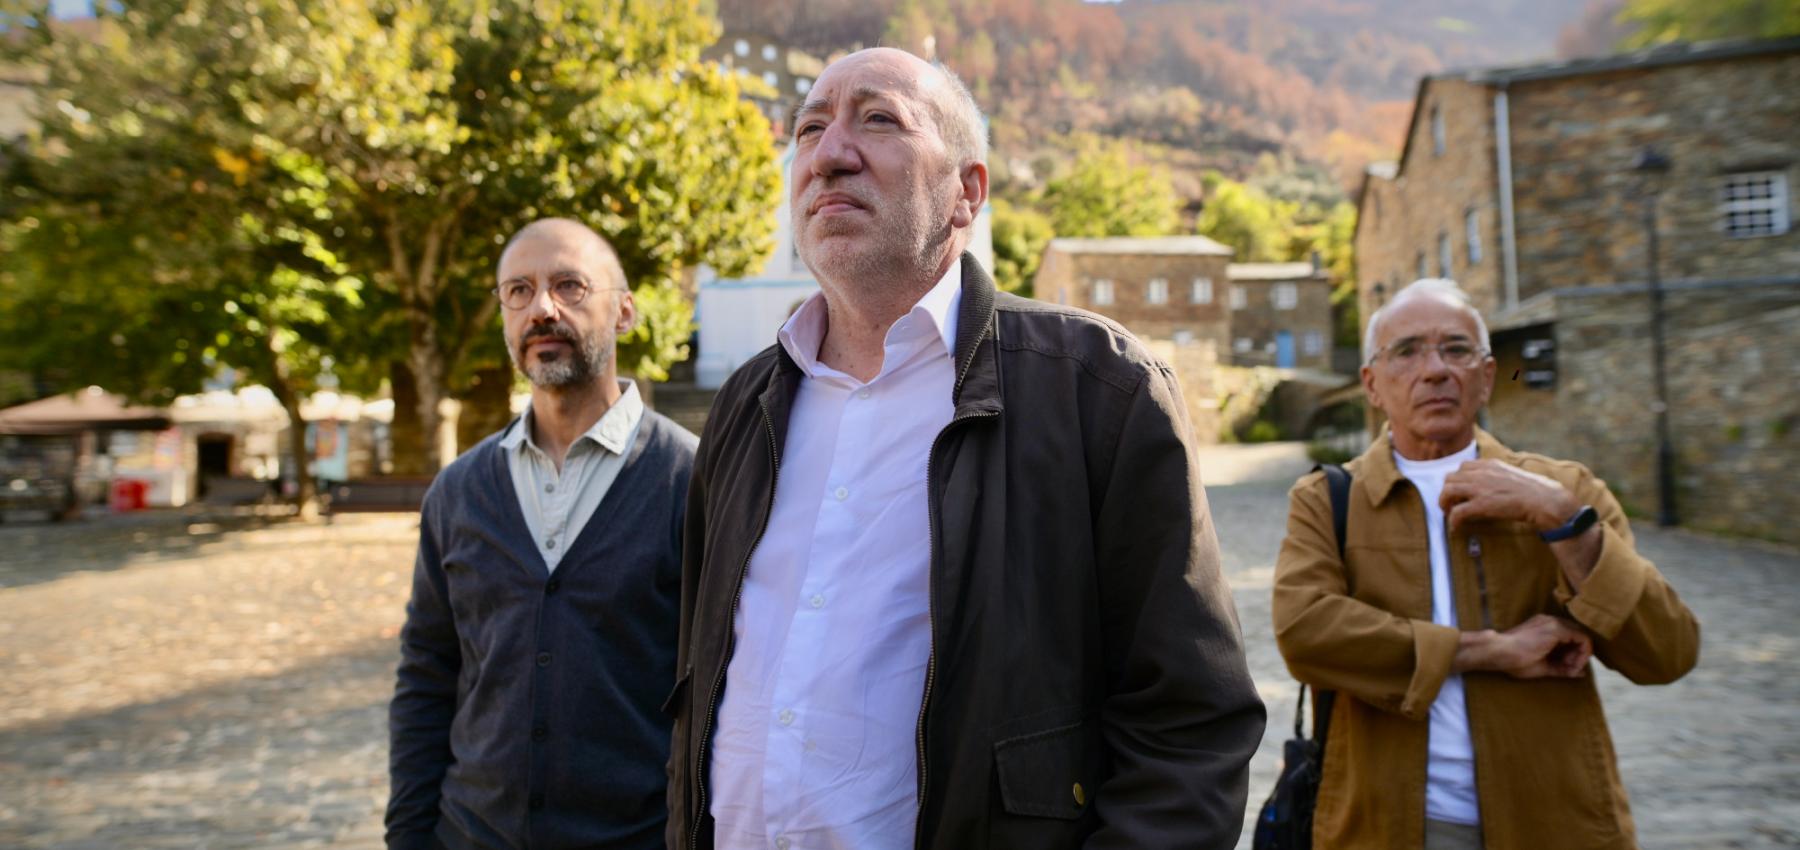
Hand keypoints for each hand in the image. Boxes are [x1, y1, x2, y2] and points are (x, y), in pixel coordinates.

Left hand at [1440, 459, 1579, 532]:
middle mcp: (1481, 473)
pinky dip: (1453, 520)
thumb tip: (1488, 487)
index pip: (1462, 467)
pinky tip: (1456, 527)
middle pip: (1450, 478)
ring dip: (1444, 503)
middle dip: (1447, 491)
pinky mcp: (1481, 504)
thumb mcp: (1511, 474)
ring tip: (1449, 514)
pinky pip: (1457, 512)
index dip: (1458, 480)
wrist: (1544, 500)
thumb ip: (1496, 476)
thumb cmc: (1533, 490)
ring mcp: (1479, 488)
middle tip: (1451, 504)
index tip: (1459, 491)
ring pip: (1447, 491)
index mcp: (1489, 465)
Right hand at [1492, 614, 1591, 678]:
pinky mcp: (1557, 629)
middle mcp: (1550, 621)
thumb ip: (1562, 668)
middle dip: (1578, 655)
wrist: (1499, 652)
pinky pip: (1583, 639)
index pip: (1569, 637)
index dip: (1573, 654)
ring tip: (1571, 668)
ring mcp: (1553, 623)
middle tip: (1571, 669)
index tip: (1568, 668)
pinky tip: (1574, 665)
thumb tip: (1580, 672)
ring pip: (1582, 636)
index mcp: (1544, 628)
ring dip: (1581, 655)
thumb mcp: (1543, 666)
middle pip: (1577, 636)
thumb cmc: (1514, 660)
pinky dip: (1583, 653)